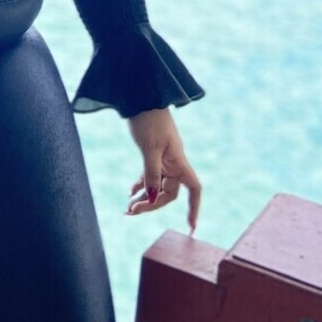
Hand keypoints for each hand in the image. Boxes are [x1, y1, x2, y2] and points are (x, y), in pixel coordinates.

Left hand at [126, 107, 200, 232]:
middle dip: (152, 204)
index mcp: (179, 161)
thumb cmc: (148, 119)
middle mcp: (173, 161)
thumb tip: (153, 199)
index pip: (193, 189)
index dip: (194, 207)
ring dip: (144, 197)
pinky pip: (149, 174)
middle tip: (131, 212)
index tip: (191, 226)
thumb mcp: (149, 148)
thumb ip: (151, 174)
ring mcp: (163, 158)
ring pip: (157, 185)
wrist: (141, 95)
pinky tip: (130, 192)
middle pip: (168, 192)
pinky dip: (141, 184)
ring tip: (128, 208)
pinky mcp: (152, 152)